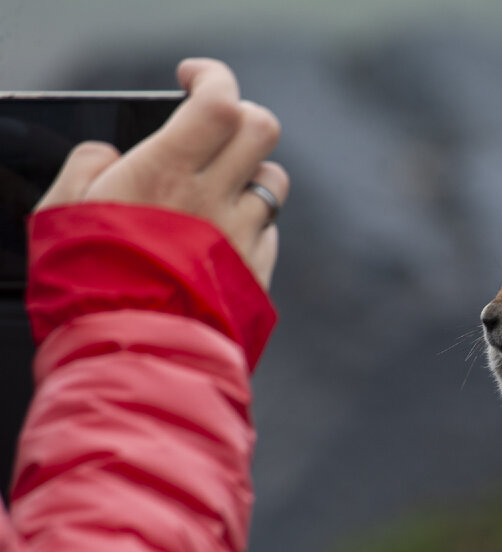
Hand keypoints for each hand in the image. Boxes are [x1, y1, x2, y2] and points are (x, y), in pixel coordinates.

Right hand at [35, 58, 287, 288]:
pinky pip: (268, 233)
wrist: (131, 356)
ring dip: (252, 173)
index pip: (218, 102)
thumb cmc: (85, 284)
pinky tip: (218, 240)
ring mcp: (242, 239)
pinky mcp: (256, 275)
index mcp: (165, 173)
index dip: (211, 77)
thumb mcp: (61, 212)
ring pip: (273, 181)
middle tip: (213, 127)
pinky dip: (251, 225)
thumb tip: (111, 155)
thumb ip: (89, 168)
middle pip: (261, 129)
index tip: (191, 77)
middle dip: (240, 116)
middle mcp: (215, 200)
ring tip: (218, 187)